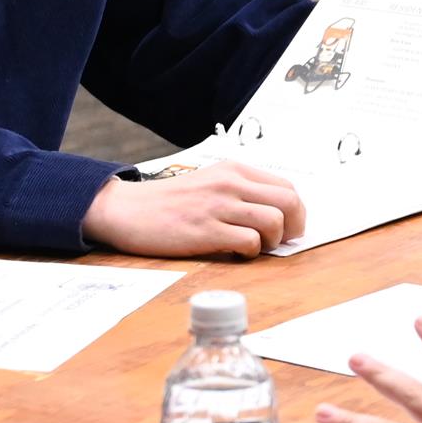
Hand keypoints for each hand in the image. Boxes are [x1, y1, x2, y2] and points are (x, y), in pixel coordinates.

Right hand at [80, 162, 304, 257]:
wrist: (126, 209)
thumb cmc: (169, 202)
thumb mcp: (209, 183)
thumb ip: (240, 192)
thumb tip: (277, 215)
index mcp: (234, 170)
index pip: (286, 187)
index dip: (295, 212)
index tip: (287, 227)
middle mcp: (230, 183)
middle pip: (289, 202)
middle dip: (294, 226)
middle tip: (280, 241)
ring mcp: (218, 206)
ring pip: (274, 221)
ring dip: (272, 241)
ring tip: (254, 246)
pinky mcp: (206, 231)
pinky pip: (249, 242)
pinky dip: (250, 252)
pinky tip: (235, 252)